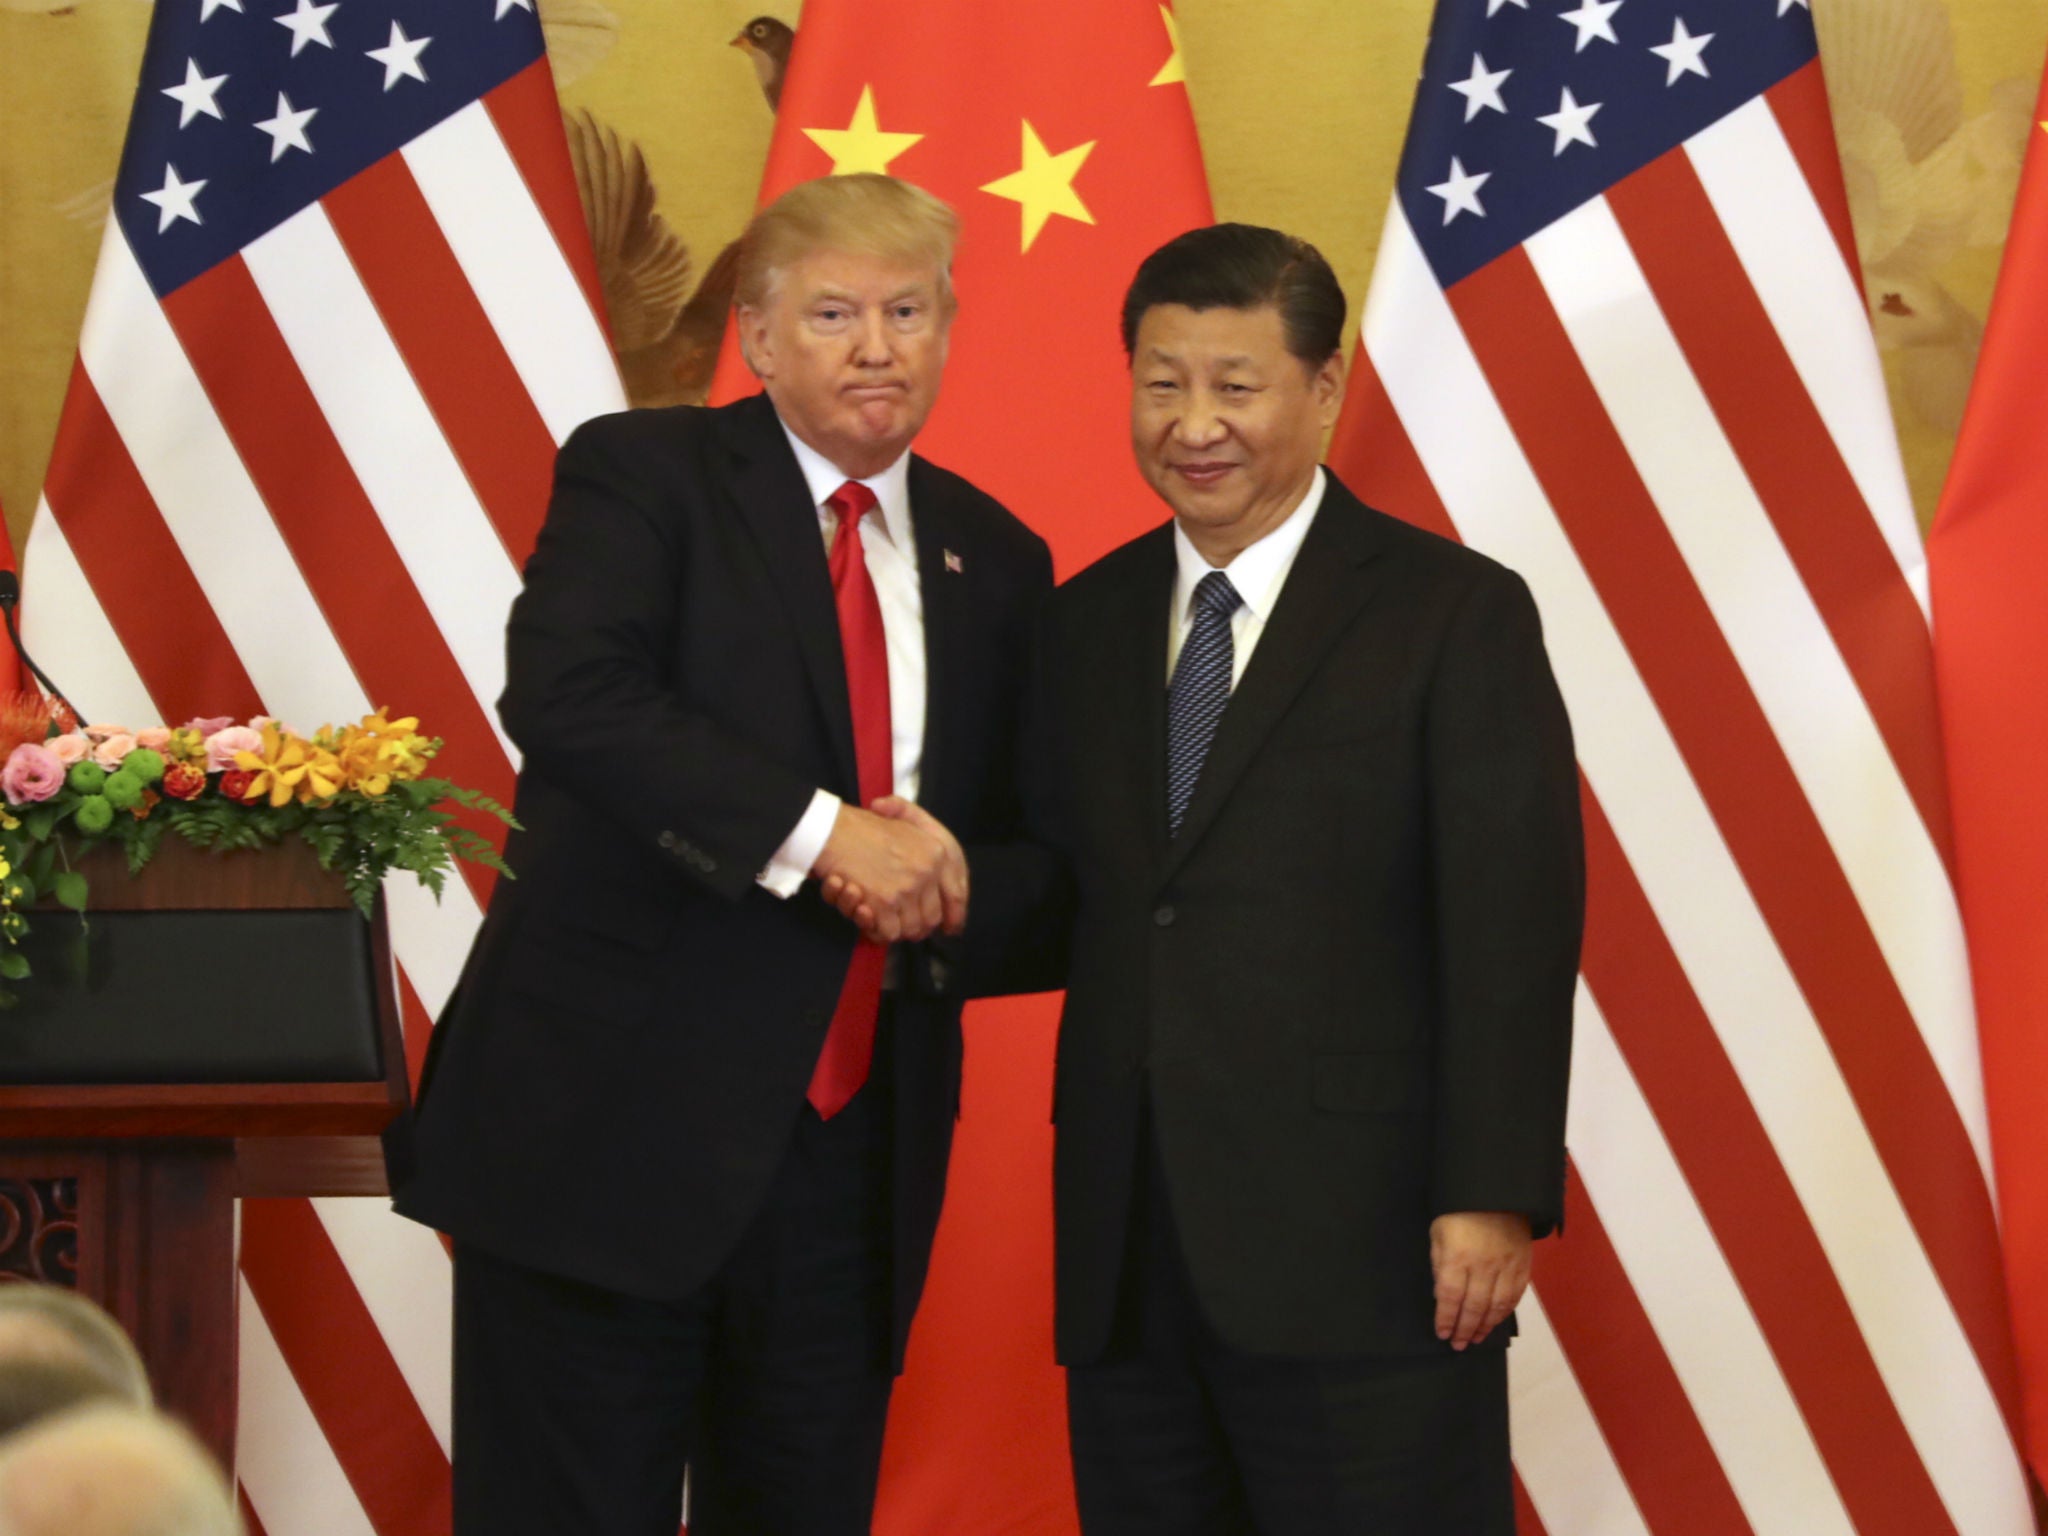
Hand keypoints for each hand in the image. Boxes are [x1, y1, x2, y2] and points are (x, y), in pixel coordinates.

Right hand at [812, 801, 964, 942]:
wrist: (833, 829)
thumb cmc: (865, 827)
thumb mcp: (908, 826)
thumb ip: (928, 852)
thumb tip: (942, 887)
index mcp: (938, 852)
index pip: (957, 896)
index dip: (953, 917)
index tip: (948, 927)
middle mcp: (928, 872)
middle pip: (932, 918)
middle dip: (917, 925)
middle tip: (899, 922)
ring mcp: (906, 888)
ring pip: (911, 928)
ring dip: (895, 928)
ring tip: (878, 916)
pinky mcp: (884, 902)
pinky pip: (888, 932)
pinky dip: (876, 930)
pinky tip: (866, 915)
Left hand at [1430, 1211, 1531, 1350]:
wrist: (1496, 1192)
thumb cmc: (1458, 1212)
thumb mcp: (1438, 1233)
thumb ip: (1439, 1263)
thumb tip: (1441, 1294)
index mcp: (1457, 1256)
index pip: (1449, 1296)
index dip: (1445, 1318)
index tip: (1442, 1333)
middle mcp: (1483, 1265)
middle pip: (1473, 1306)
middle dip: (1464, 1329)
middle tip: (1458, 1345)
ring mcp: (1506, 1266)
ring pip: (1496, 1306)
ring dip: (1485, 1326)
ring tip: (1476, 1339)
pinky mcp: (1523, 1265)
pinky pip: (1514, 1296)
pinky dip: (1504, 1312)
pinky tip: (1495, 1321)